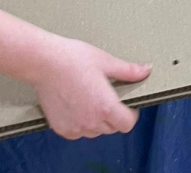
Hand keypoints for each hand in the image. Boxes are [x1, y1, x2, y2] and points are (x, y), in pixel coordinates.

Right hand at [34, 36, 150, 139]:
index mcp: (105, 107)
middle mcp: (90, 122)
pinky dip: (81, 122)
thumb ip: (128, 71)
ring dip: (97, 120)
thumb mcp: (105, 61)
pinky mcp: (61, 128)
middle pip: (112, 128)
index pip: (127, 124)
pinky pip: (78, 132)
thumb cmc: (73, 58)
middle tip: (107, 95)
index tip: (128, 104)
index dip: (131, 114)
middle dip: (114, 115)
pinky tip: (77, 104)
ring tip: (90, 97)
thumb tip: (146, 70)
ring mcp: (74, 128)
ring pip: (95, 131)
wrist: (44, 61)